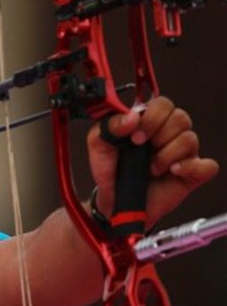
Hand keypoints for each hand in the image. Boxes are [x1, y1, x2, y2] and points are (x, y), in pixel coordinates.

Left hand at [87, 96, 218, 227]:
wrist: (113, 200)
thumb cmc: (110, 170)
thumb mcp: (99, 145)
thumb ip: (109, 126)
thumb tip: (132, 116)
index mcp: (149, 122)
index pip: (163, 104)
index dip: (152, 117)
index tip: (135, 136)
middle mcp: (169, 134)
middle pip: (180, 118)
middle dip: (159, 134)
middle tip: (141, 149)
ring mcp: (183, 154)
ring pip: (190, 139)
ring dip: (167, 154)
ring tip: (150, 168)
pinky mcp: (192, 174)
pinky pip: (208, 165)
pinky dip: (191, 167)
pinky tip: (173, 171)